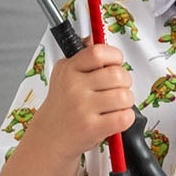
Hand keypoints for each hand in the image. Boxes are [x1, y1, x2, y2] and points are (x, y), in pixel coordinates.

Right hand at [29, 41, 135, 162]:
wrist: (48, 138)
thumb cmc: (61, 107)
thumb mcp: (63, 76)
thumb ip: (81, 56)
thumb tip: (93, 37)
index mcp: (68, 70)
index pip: (98, 53)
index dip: (114, 56)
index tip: (115, 63)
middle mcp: (74, 87)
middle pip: (117, 74)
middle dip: (125, 81)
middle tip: (118, 87)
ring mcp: (83, 108)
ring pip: (124, 96)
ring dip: (126, 101)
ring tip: (116, 105)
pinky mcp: (92, 127)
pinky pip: (124, 117)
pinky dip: (126, 118)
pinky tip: (115, 118)